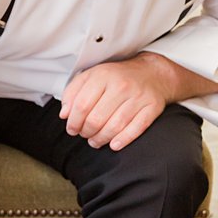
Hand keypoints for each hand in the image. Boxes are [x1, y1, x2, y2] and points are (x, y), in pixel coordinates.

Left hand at [60, 53, 217, 150]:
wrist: (152, 73)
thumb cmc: (117, 78)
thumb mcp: (92, 76)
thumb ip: (74, 92)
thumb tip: (64, 114)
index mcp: (103, 75)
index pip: (81, 105)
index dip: (73, 122)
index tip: (72, 129)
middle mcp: (121, 85)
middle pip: (96, 118)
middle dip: (86, 132)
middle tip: (85, 135)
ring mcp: (139, 97)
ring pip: (115, 126)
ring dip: (101, 139)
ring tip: (95, 141)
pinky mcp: (152, 107)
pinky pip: (137, 128)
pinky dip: (123, 140)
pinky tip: (114, 144)